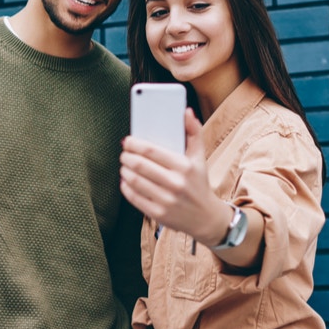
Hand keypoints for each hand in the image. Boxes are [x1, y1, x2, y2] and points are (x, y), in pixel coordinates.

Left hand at [121, 108, 232, 245]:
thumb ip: (194, 132)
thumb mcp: (200, 157)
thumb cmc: (199, 182)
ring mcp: (166, 200)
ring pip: (134, 181)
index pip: (151, 151)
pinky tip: (126, 181)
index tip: (127, 141)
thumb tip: (186, 112)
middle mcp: (175, 183)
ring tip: (125, 165)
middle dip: (127, 157)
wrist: (205, 217)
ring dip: (125, 170)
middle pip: (140, 165)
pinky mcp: (158, 213)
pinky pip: (134, 197)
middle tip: (124, 153)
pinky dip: (126, 187)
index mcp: (184, 166)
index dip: (134, 144)